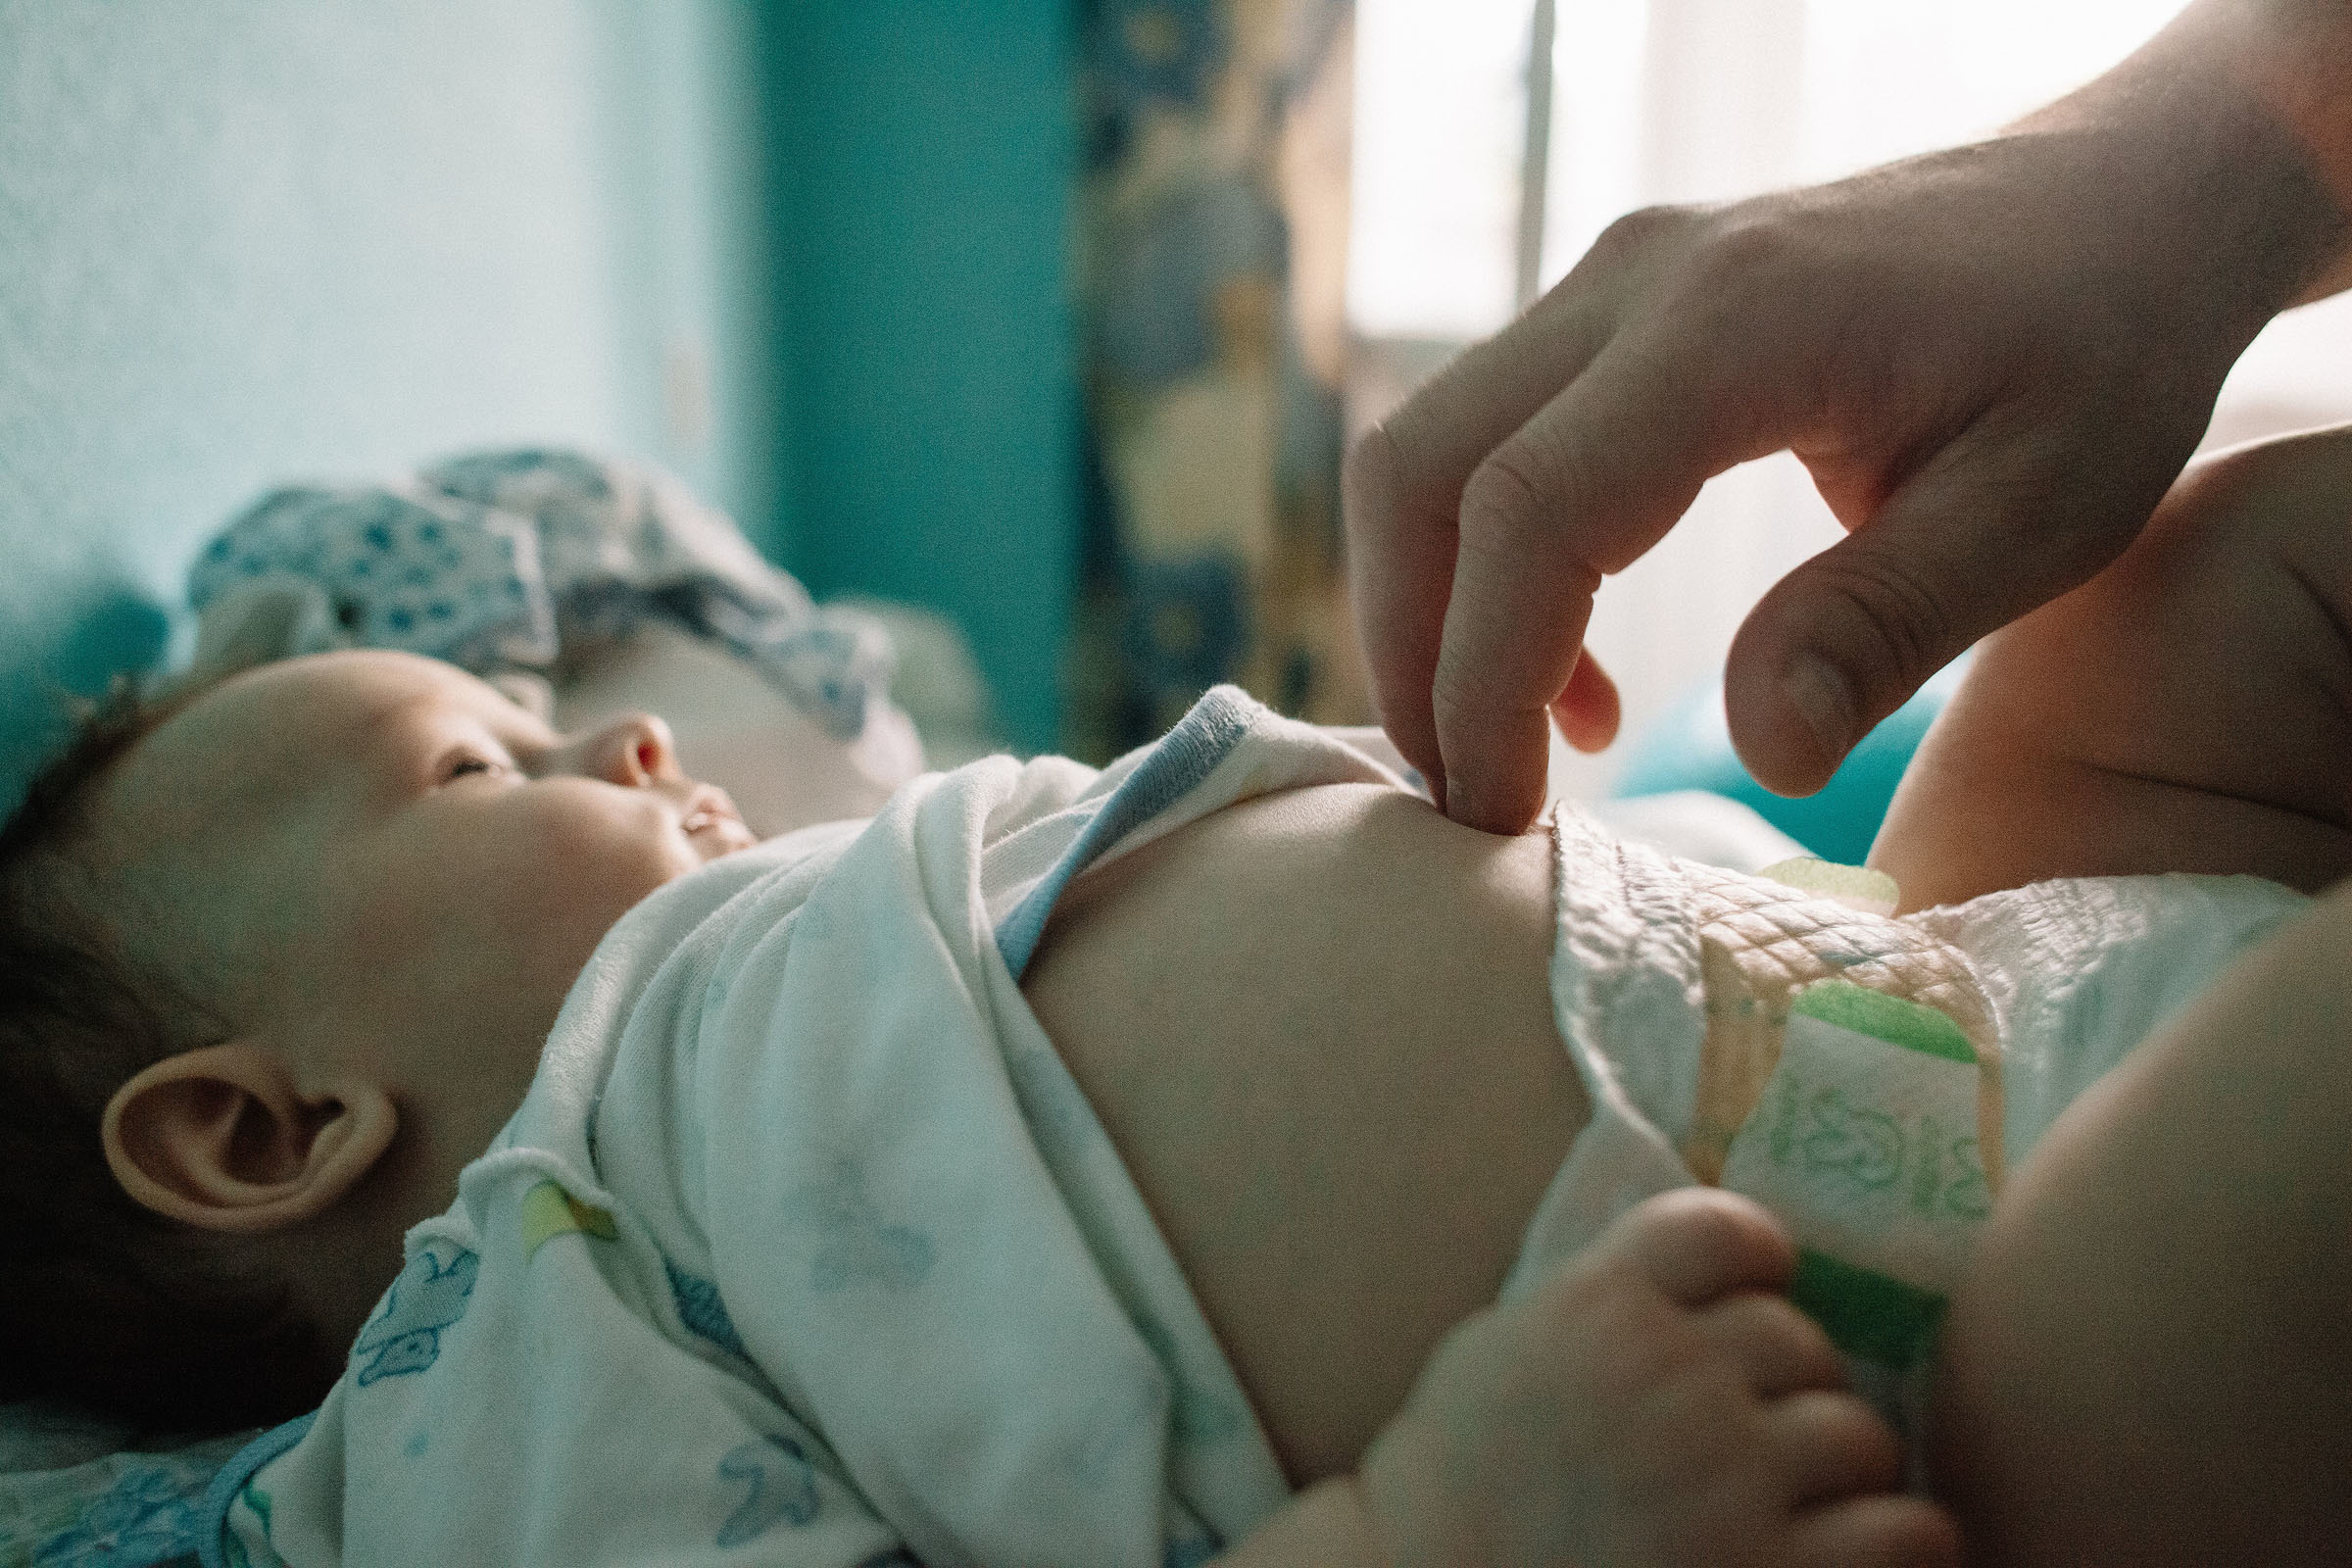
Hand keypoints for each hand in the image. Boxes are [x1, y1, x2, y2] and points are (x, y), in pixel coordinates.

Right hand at [1346, 1, 2349, 832]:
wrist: (2119, 207)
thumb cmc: (2100, 354)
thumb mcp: (2040, 514)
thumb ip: (1883, 628)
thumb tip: (1761, 756)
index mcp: (1736, 327)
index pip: (1529, 510)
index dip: (1486, 681)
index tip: (1508, 816)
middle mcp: (1636, 282)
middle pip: (1417, 470)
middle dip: (1414, 656)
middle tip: (1477, 802)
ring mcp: (1610, 284)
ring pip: (1425, 452)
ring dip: (1436, 614)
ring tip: (1518, 749)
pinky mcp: (1610, 314)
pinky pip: (1484, 443)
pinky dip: (1481, 568)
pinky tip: (1573, 672)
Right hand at [1354, 1188, 1958, 1567]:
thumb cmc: (1448, 1491)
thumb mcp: (1504, 1353)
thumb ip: (1597, 1305)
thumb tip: (1694, 1277)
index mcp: (1600, 1308)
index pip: (1726, 1234)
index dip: (1757, 1261)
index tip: (1758, 1292)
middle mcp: (1672, 1378)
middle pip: (1799, 1340)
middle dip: (1789, 1388)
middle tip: (1758, 1437)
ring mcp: (1729, 1480)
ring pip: (1859, 1434)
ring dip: (1841, 1470)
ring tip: (1808, 1505)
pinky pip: (1906, 1533)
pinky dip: (1901, 1541)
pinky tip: (1865, 1553)